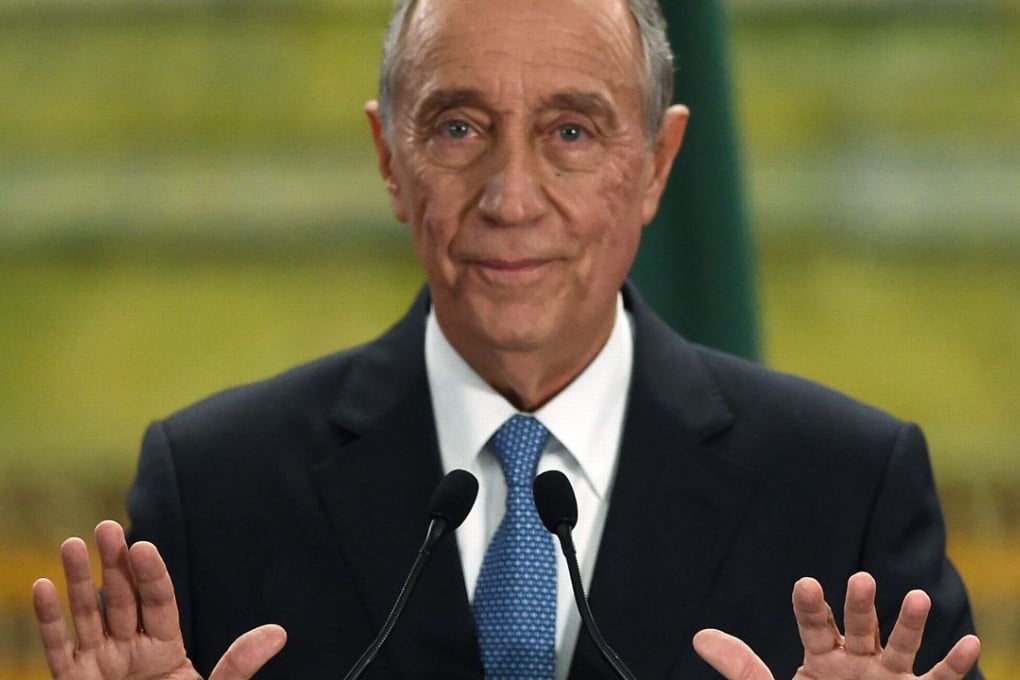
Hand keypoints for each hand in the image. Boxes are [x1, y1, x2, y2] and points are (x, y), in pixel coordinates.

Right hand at [33, 520, 286, 679]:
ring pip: (87, 616)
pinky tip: (44, 586)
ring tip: (72, 543)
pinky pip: (58, 650)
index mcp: (165, 649)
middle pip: (121, 600)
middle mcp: (129, 651)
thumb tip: (279, 632)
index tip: (144, 546)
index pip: (158, 603)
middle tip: (106, 528)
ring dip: (78, 582)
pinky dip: (49, 621)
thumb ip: (238, 666)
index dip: (150, 575)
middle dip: (113, 565)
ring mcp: (99, 666)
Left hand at [693, 572, 979, 679]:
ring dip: (909, 623)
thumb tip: (699, 636)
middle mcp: (858, 661)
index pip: (813, 625)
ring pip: (900, 647)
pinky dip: (954, 664)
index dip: (810, 606)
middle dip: (860, 606)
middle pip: (858, 628)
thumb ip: (741, 667)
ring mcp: (889, 679)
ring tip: (917, 597)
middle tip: (860, 579)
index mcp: (821, 656)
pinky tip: (969, 642)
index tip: (806, 583)